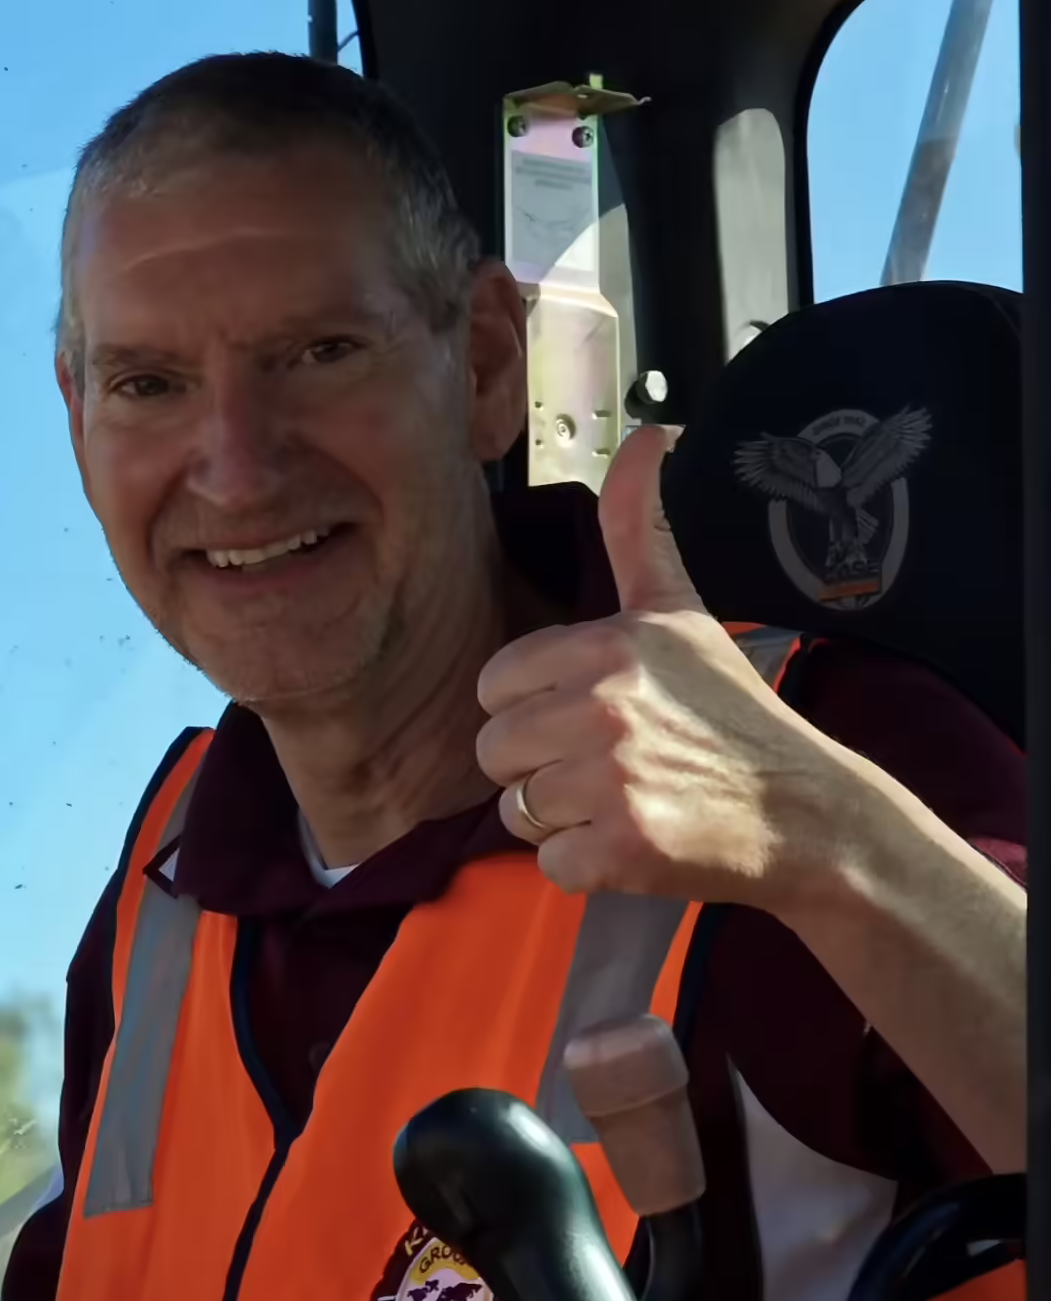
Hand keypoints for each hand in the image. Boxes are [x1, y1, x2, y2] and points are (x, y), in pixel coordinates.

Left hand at [476, 425, 843, 908]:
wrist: (807, 814)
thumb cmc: (734, 715)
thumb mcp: (683, 611)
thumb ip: (641, 530)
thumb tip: (648, 434)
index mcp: (607, 647)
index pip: (494, 686)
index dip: (533, 708)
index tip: (589, 717)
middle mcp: (601, 707)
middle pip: (494, 751)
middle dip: (539, 767)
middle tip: (609, 767)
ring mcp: (608, 781)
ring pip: (515, 811)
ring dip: (560, 819)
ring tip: (625, 802)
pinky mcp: (619, 848)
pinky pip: (549, 864)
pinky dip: (585, 866)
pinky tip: (635, 843)